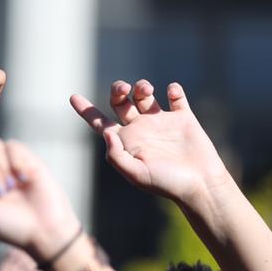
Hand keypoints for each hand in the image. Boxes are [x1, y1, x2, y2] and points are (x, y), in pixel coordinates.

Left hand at [70, 80, 229, 203]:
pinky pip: (176, 97)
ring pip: (144, 95)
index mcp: (125, 142)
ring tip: (146, 90)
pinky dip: (174, 89)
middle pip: (121, 102)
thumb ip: (116, 155)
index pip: (100, 122)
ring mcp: (161, 122)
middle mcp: (140, 129)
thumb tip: (106, 131)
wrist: (198, 184)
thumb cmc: (165, 183)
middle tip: (124, 90)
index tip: (73, 97)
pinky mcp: (183, 118)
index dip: (86, 110)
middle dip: (118, 90)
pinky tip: (172, 92)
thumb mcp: (135, 174)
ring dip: (142, 86)